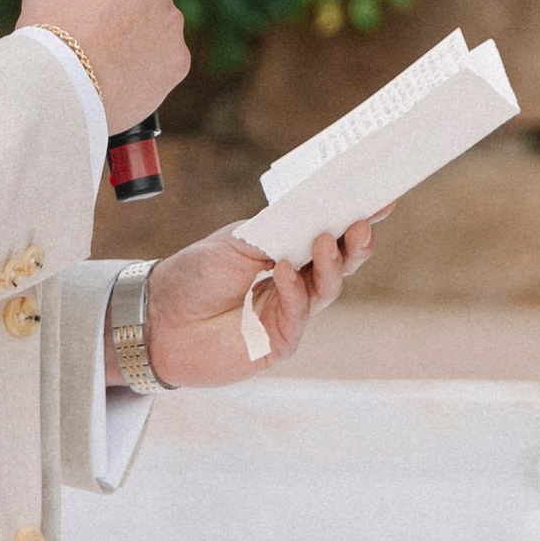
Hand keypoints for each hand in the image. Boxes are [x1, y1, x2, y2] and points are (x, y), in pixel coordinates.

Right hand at [18, 0, 185, 133]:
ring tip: (109, 56)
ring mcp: (171, 21)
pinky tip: (122, 76)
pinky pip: (167, 55)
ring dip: (143, 31)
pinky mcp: (178, 58)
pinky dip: (151, 64)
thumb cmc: (47, 39)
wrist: (62, 91)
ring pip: (161, 20)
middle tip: (105, 21)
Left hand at [139, 217, 377, 388]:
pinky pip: (298, 315)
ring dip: (330, 263)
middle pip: (339, 262)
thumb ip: (276, 235)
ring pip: (326, 288)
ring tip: (325, 240)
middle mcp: (295, 280)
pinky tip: (283, 271)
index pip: (329, 232)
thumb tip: (317, 220)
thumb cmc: (194, 274)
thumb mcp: (237, 243)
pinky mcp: (280, 341)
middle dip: (355, 244)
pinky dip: (294, 291)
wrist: (157, 317)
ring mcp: (289, 312)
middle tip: (362, 224)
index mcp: (287, 250)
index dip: (356, 218)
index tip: (382, 199)